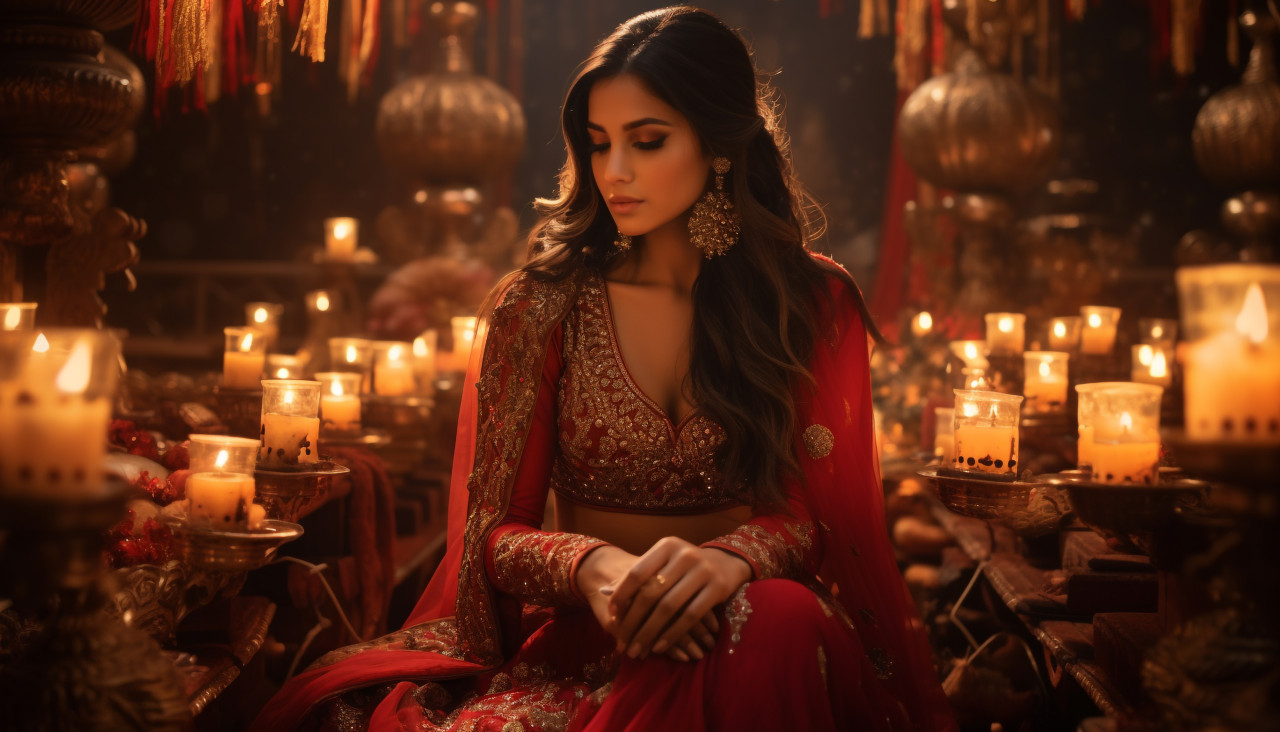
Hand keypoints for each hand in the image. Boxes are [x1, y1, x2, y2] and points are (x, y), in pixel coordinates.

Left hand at [608, 537, 751, 659]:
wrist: (726, 563)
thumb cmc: (685, 566)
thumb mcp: (663, 564)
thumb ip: (638, 577)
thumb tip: (604, 591)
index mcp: (667, 546)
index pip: (637, 572)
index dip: (621, 595)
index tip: (611, 614)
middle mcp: (685, 555)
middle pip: (651, 593)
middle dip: (633, 621)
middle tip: (622, 642)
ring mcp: (703, 570)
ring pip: (669, 607)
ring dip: (650, 632)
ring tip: (638, 649)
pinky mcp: (718, 588)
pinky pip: (690, 616)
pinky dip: (672, 634)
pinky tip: (660, 647)